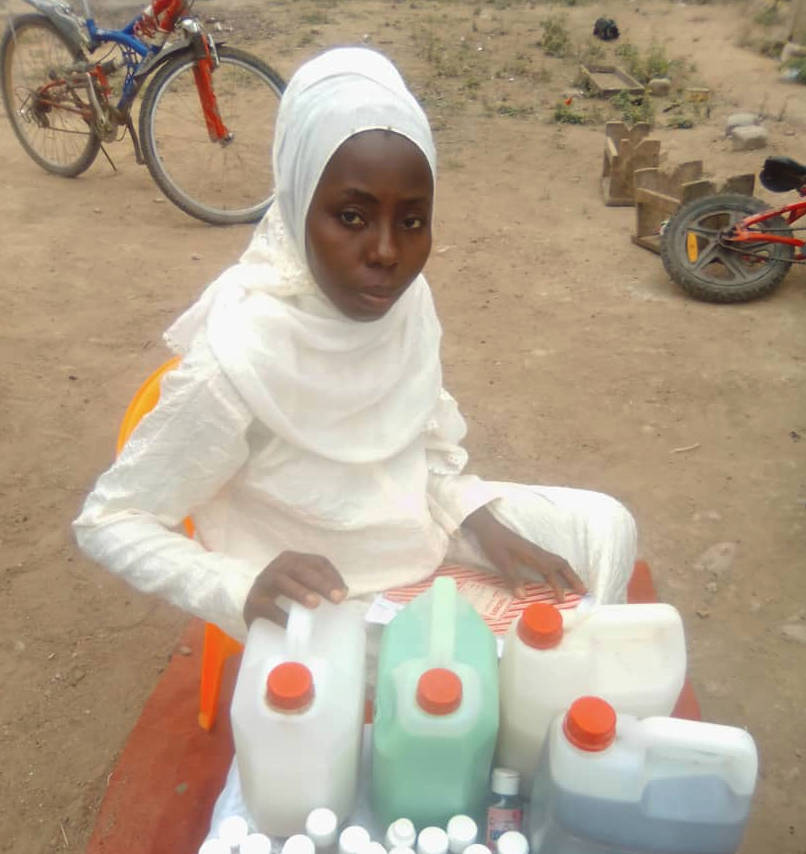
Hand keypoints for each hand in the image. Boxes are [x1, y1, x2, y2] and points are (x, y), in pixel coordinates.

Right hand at [243, 551, 347, 627]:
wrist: (253, 608)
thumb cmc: (283, 595)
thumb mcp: (302, 585)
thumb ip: (320, 585)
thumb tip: (344, 592)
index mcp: (293, 560)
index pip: (317, 562)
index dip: (332, 575)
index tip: (344, 592)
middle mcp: (278, 566)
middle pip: (301, 569)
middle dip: (321, 583)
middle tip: (337, 599)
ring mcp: (263, 582)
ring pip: (282, 581)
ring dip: (300, 591)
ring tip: (315, 604)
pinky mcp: (253, 602)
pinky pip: (268, 607)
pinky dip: (281, 615)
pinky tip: (292, 624)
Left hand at [462, 505, 585, 601]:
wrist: (488, 528)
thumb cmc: (494, 543)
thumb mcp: (501, 562)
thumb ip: (512, 578)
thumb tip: (524, 597)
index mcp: (534, 555)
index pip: (555, 568)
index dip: (565, 581)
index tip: (572, 595)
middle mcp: (538, 553)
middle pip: (561, 564)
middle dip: (573, 578)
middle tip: (583, 591)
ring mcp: (534, 552)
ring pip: (555, 564)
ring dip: (566, 575)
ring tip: (573, 588)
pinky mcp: (529, 553)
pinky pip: (548, 563)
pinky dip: (556, 572)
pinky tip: (555, 579)